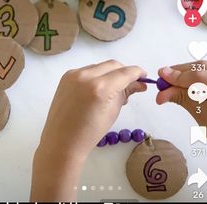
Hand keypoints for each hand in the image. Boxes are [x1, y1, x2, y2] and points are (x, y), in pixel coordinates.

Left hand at [30, 60, 146, 200]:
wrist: (62, 141)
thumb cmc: (90, 132)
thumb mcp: (113, 112)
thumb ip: (126, 93)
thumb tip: (139, 84)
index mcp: (101, 88)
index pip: (125, 72)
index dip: (138, 72)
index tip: (144, 76)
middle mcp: (86, 76)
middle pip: (113, 64)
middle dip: (124, 72)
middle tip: (130, 84)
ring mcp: (74, 74)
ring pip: (100, 66)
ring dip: (110, 73)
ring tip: (112, 89)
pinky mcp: (66, 76)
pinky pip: (87, 70)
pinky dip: (96, 76)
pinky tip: (96, 90)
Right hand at [156, 60, 206, 142]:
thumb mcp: (202, 116)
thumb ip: (183, 98)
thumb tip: (163, 91)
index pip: (199, 76)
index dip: (178, 76)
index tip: (161, 77)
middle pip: (202, 66)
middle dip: (180, 72)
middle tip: (163, 81)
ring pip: (204, 66)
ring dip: (186, 72)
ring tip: (171, 82)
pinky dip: (195, 74)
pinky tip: (184, 82)